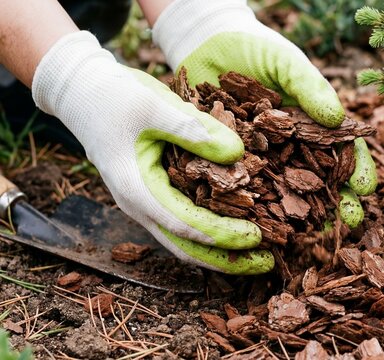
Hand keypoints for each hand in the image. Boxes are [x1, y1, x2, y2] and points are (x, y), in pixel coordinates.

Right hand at [32, 31, 273, 273]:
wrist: (83, 94)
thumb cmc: (114, 96)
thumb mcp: (155, 105)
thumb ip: (194, 129)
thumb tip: (236, 152)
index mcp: (135, 187)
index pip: (183, 224)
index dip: (221, 234)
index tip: (256, 236)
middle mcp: (138, 205)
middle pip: (185, 246)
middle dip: (226, 259)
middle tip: (267, 262)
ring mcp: (145, 204)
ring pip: (184, 241)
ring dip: (220, 252)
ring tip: (258, 258)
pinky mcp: (154, 197)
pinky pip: (183, 225)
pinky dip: (210, 234)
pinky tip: (236, 232)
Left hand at [152, 0, 377, 225]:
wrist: (205, 43)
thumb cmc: (254, 48)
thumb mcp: (286, 63)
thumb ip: (310, 88)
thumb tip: (339, 119)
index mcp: (313, 125)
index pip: (343, 153)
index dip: (358, 171)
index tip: (366, 188)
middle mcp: (291, 148)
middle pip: (320, 182)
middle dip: (337, 205)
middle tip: (350, 223)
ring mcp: (261, 160)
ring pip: (284, 194)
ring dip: (300, 217)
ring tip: (312, 236)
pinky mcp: (228, 164)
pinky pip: (243, 190)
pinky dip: (254, 210)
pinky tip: (263, 226)